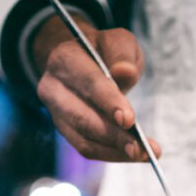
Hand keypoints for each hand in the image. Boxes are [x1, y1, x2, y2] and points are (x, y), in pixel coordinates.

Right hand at [32, 14, 159, 162]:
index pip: (87, 83)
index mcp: (64, 59)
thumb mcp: (118, 40)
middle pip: (82, 117)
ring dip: (114, 150)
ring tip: (142, 154)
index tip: (129, 120)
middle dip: (113, 135)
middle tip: (140, 148)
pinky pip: (86, 148)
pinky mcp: (64, 129)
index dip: (108, 102)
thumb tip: (125, 73)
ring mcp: (55, 112)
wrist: (81, 59)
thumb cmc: (103, 51)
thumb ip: (122, 52)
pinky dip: (111, 154)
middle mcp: (53, 87)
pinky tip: (133, 154)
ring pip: (83, 138)